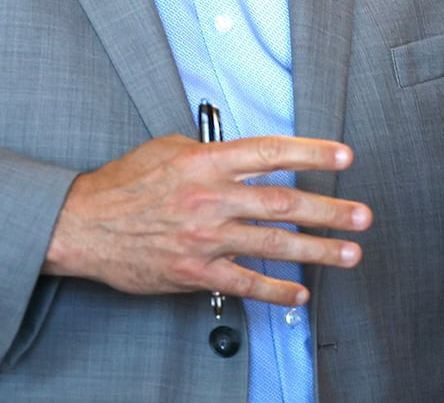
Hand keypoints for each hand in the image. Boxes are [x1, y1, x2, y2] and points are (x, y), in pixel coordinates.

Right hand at [43, 133, 371, 305]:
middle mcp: (210, 198)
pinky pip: (245, 283)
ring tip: (348, 253)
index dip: (311, 152)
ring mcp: (205, 238)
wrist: (82, 226)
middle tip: (361, 214)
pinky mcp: (195, 271)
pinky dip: (276, 290)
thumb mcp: (165, 149)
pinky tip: (300, 293)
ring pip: (274, 243)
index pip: (270, 153)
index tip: (344, 156)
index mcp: (205, 162)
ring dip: (317, 250)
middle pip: (284, 202)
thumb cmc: (121, 185)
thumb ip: (207, 151)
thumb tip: (240, 155)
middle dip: (330, 209)